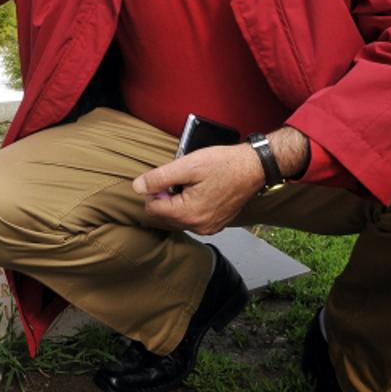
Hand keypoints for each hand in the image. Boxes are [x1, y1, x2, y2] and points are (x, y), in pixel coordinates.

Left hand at [134, 144, 262, 234]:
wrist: (253, 167)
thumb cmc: (222, 164)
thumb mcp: (187, 166)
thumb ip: (159, 178)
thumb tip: (137, 187)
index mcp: (188, 214)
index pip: (153, 209)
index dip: (153, 191)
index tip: (165, 177)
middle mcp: (198, 227)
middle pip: (165, 216)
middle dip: (165, 198)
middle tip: (179, 178)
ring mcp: (209, 227)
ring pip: (178, 218)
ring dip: (177, 202)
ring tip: (190, 184)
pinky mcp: (216, 224)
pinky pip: (192, 218)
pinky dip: (189, 206)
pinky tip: (199, 191)